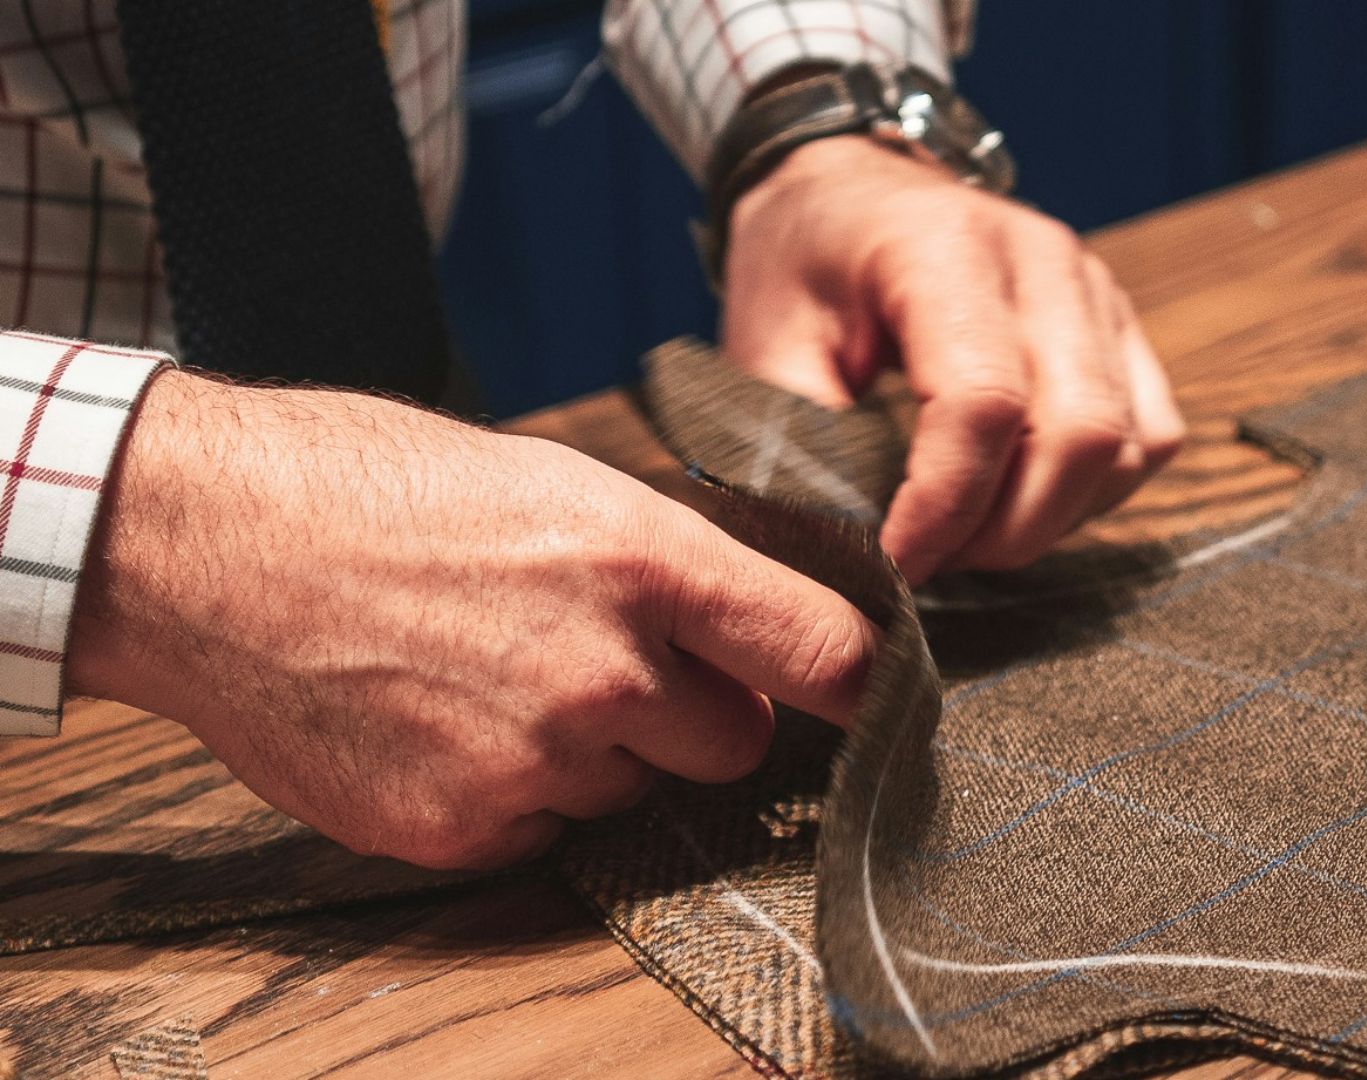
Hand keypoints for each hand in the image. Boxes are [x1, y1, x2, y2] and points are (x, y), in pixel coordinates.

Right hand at [69, 372, 874, 868]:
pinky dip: (517, 794)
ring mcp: (532, 763)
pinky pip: (545, 831)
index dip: (864, 683)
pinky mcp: (463, 829)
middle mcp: (604, 674)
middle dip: (699, 715)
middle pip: (738, 744)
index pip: (819, 651)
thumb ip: (664, 570)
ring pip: (634, 790)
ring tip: (494, 675)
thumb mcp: (553, 483)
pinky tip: (446, 723)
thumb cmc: (372, 487)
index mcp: (642, 560)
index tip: (880, 699)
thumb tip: (746, 635)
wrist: (203, 546)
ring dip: (599, 753)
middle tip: (617, 665)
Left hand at [721, 135, 1185, 584]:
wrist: (846, 190)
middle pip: (1077, 434)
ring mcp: (1095, 288)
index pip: (984, 404)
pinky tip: (1022, 498)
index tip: (893, 561)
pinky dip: (1096, 492)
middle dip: (1005, 531)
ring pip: (1124, 446)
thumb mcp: (766, 345)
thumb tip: (847, 550)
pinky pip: (1150, 435)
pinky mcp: (1121, 324)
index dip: (944, 507)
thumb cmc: (802, 266)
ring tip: (969, 531)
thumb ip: (802, 443)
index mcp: (944, 248)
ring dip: (1052, 518)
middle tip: (932, 557)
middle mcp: (1042, 259)